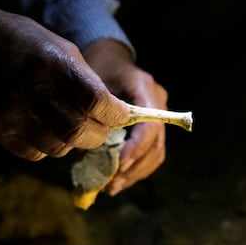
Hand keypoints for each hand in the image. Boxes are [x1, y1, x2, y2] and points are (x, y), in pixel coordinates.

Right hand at [0, 6, 130, 160]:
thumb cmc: (29, 45)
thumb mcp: (65, 51)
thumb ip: (89, 83)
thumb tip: (115, 115)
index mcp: (54, 66)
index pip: (96, 103)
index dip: (115, 115)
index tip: (120, 116)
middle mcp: (32, 92)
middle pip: (79, 133)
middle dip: (98, 135)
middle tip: (99, 128)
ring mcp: (12, 114)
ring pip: (59, 149)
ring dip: (73, 142)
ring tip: (71, 126)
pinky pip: (36, 154)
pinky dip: (48, 146)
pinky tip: (45, 129)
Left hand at [83, 39, 167, 195]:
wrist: (108, 57)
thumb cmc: (94, 68)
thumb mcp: (89, 84)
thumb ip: (92, 113)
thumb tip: (86, 150)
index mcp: (144, 89)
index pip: (149, 127)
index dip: (135, 149)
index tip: (119, 165)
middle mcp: (159, 102)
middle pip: (156, 145)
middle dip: (134, 168)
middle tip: (112, 184)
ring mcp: (159, 115)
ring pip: (156, 154)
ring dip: (135, 174)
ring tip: (113, 187)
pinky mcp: (153, 127)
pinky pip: (151, 153)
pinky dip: (135, 169)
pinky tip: (118, 179)